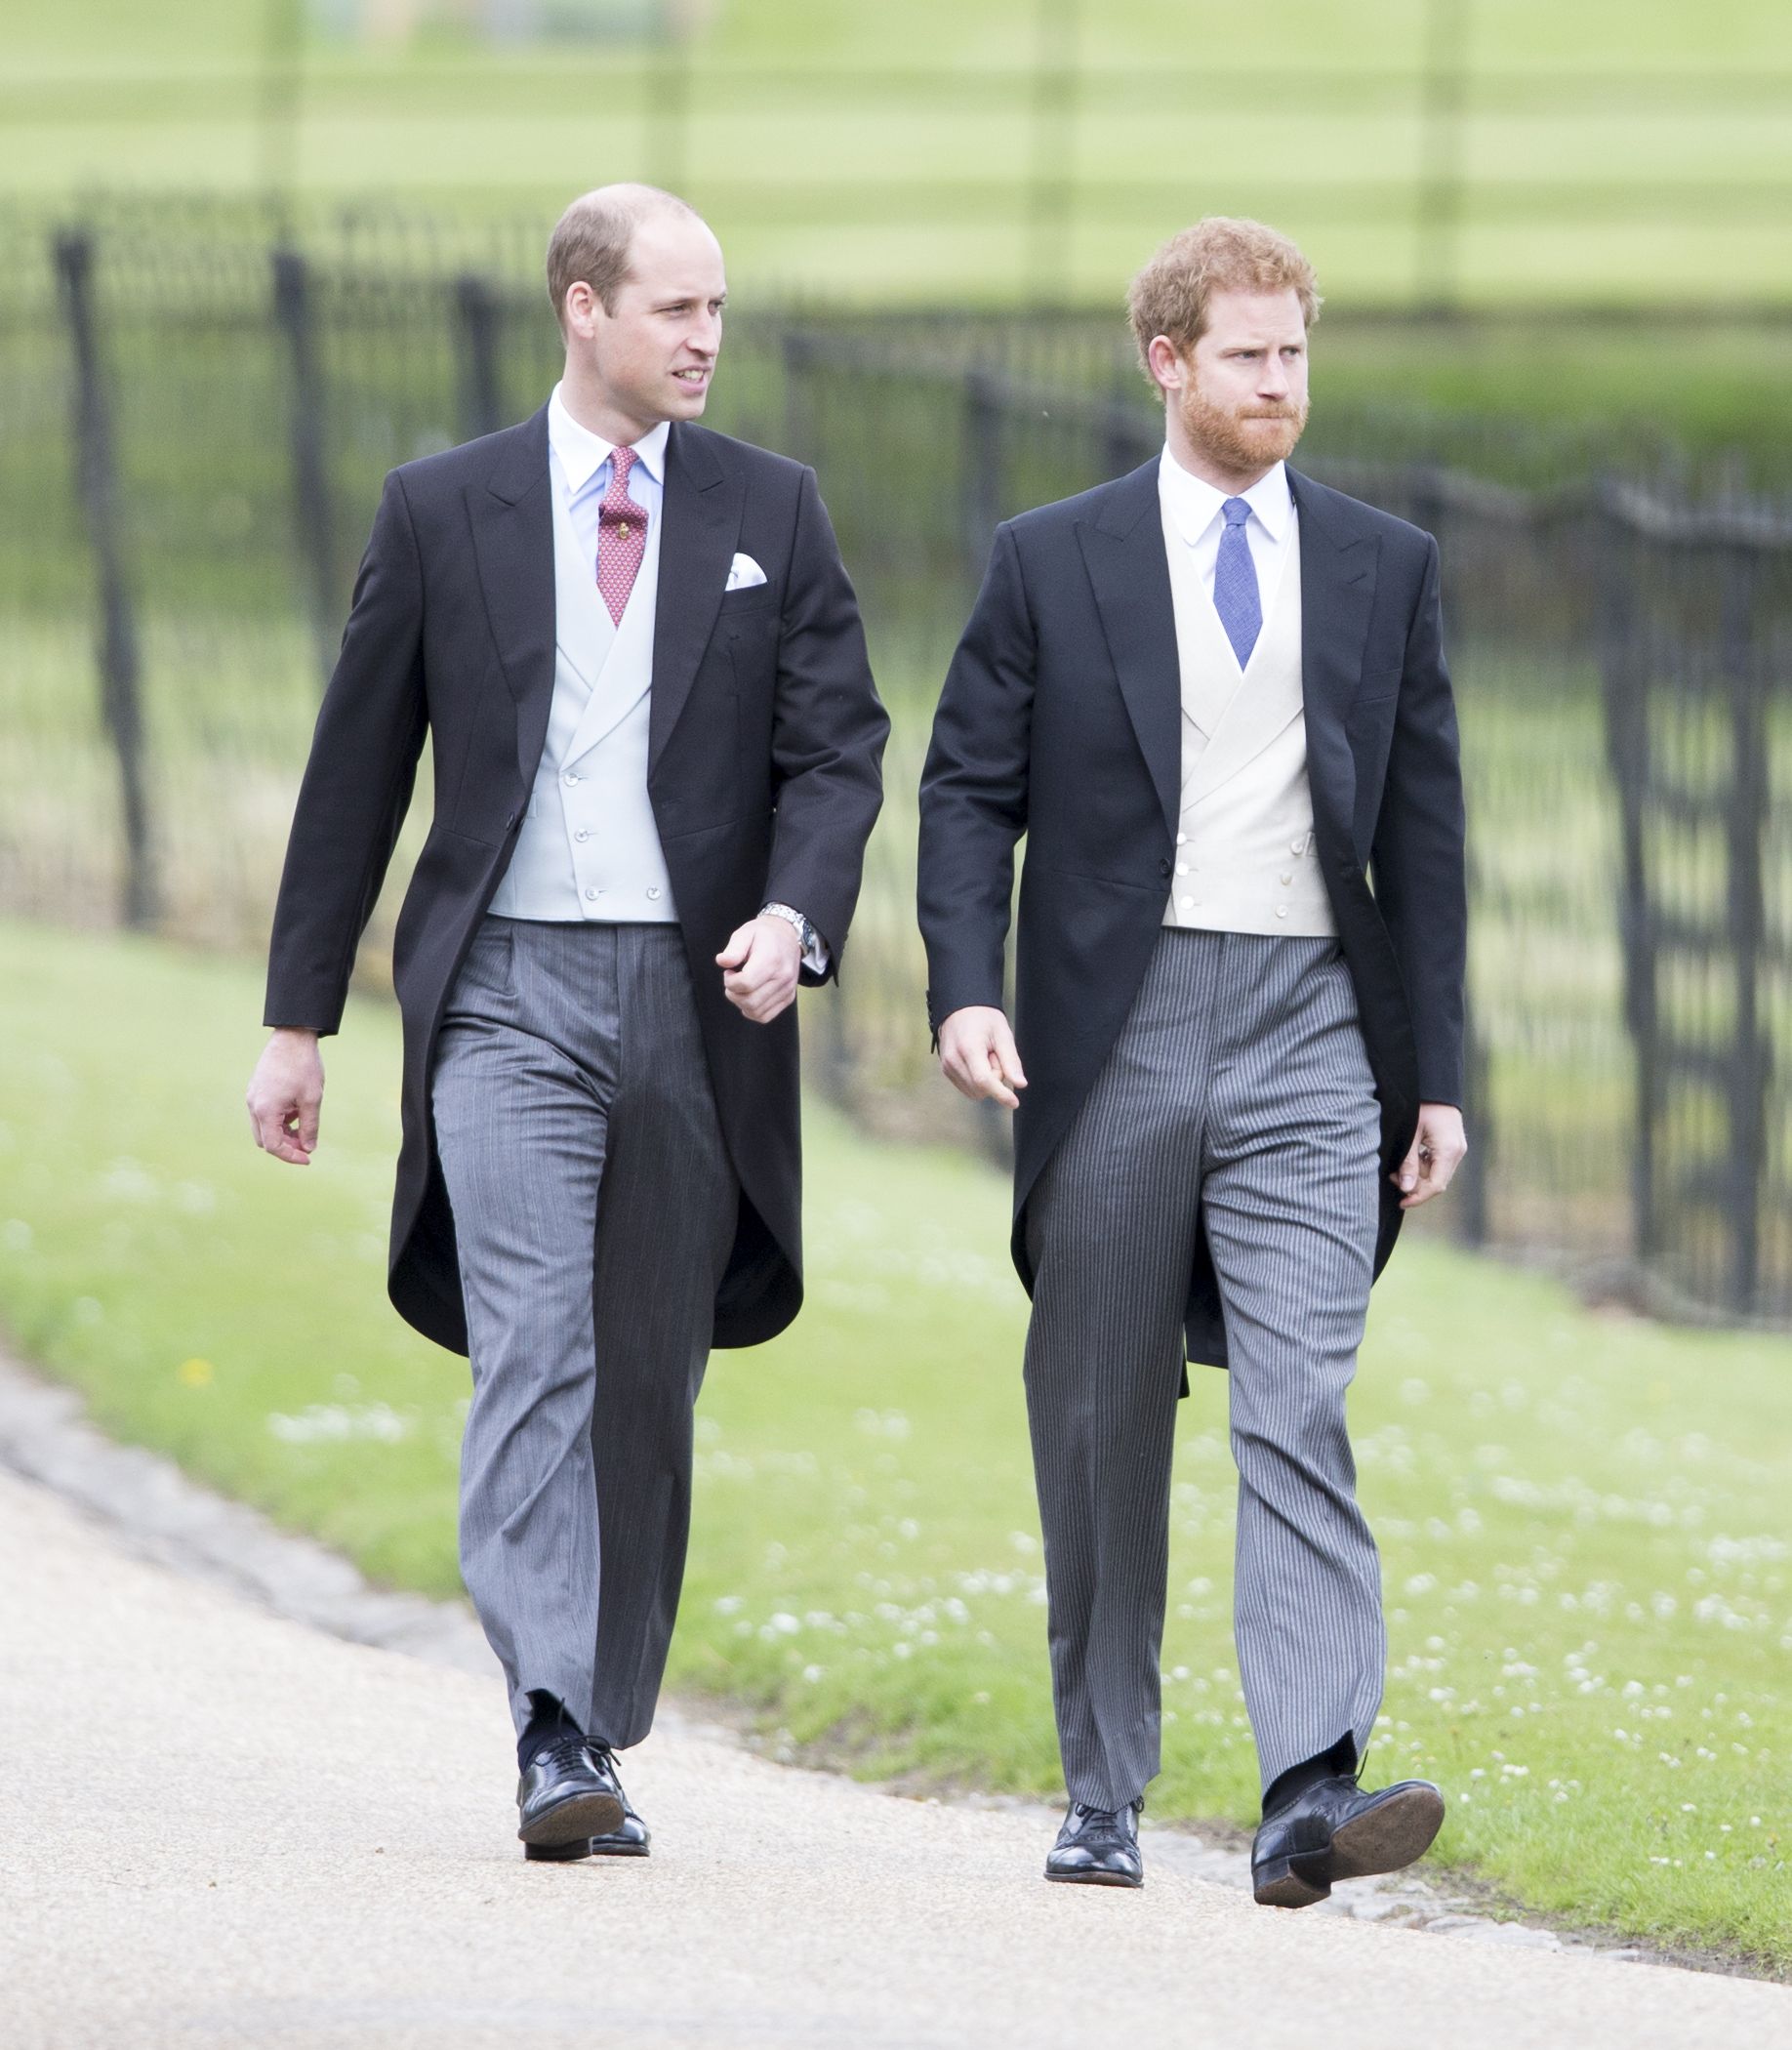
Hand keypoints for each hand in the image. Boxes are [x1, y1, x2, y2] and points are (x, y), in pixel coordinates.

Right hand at [247, 1028, 324, 1165]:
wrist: (292, 1036)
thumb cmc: (303, 1066)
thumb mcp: (312, 1099)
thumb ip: (310, 1127)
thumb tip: (308, 1148)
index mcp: (265, 1110)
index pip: (274, 1146)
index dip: (291, 1156)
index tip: (308, 1158)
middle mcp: (253, 1105)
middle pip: (265, 1140)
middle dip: (286, 1145)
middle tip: (307, 1142)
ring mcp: (252, 1097)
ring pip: (263, 1127)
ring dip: (282, 1132)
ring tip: (303, 1122)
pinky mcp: (256, 1090)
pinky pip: (263, 1114)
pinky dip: (278, 1119)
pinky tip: (296, 1109)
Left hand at [716, 915, 801, 1023]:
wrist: (787, 935)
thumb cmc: (764, 934)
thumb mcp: (745, 933)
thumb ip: (733, 949)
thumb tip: (722, 962)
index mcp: (771, 960)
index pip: (746, 984)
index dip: (730, 982)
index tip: (729, 972)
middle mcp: (782, 977)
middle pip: (750, 1001)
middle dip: (733, 994)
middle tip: (733, 980)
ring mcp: (787, 989)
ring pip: (756, 1011)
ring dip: (741, 1003)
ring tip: (742, 987)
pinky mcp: (788, 997)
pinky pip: (765, 1016)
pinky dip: (752, 1011)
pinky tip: (750, 996)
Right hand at [937, 1006, 1027, 1110]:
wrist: (960, 1008)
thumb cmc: (984, 1018)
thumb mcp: (1003, 1034)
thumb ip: (1011, 1061)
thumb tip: (1020, 1084)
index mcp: (968, 1048)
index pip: (984, 1081)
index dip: (1001, 1094)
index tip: (1014, 1102)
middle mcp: (953, 1060)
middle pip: (981, 1089)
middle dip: (995, 1078)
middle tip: (994, 1055)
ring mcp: (947, 1066)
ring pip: (974, 1092)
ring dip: (986, 1080)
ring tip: (985, 1057)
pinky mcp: (946, 1070)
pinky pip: (967, 1088)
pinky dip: (977, 1080)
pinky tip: (977, 1061)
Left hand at [1393, 1103, 1465, 1209]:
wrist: (1435, 1085)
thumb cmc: (1421, 1105)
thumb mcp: (1410, 1133)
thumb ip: (1409, 1161)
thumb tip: (1405, 1188)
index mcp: (1448, 1151)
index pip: (1436, 1185)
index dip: (1418, 1197)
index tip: (1401, 1201)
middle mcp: (1457, 1152)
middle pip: (1437, 1182)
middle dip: (1414, 1185)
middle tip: (1393, 1176)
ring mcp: (1457, 1149)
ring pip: (1437, 1173)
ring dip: (1418, 1175)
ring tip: (1398, 1167)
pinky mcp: (1453, 1145)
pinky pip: (1438, 1164)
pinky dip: (1423, 1166)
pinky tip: (1410, 1158)